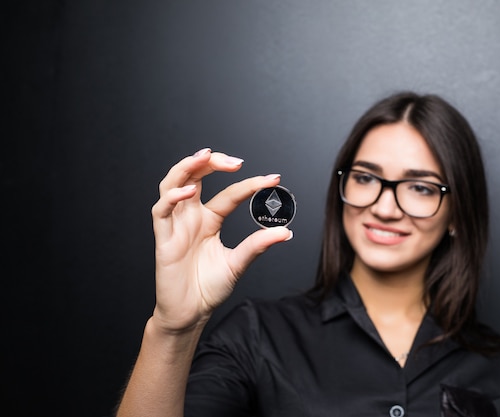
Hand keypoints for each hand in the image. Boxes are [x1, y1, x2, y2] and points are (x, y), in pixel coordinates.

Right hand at [150, 148, 291, 332]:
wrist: (190, 313)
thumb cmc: (208, 288)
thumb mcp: (238, 263)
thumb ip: (257, 245)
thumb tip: (285, 232)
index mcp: (209, 220)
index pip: (229, 193)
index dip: (250, 184)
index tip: (273, 179)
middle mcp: (191, 217)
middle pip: (196, 176)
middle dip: (211, 162)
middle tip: (234, 161)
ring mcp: (176, 225)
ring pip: (173, 185)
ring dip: (186, 168)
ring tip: (205, 157)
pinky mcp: (163, 239)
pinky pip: (161, 211)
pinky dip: (172, 198)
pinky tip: (188, 192)